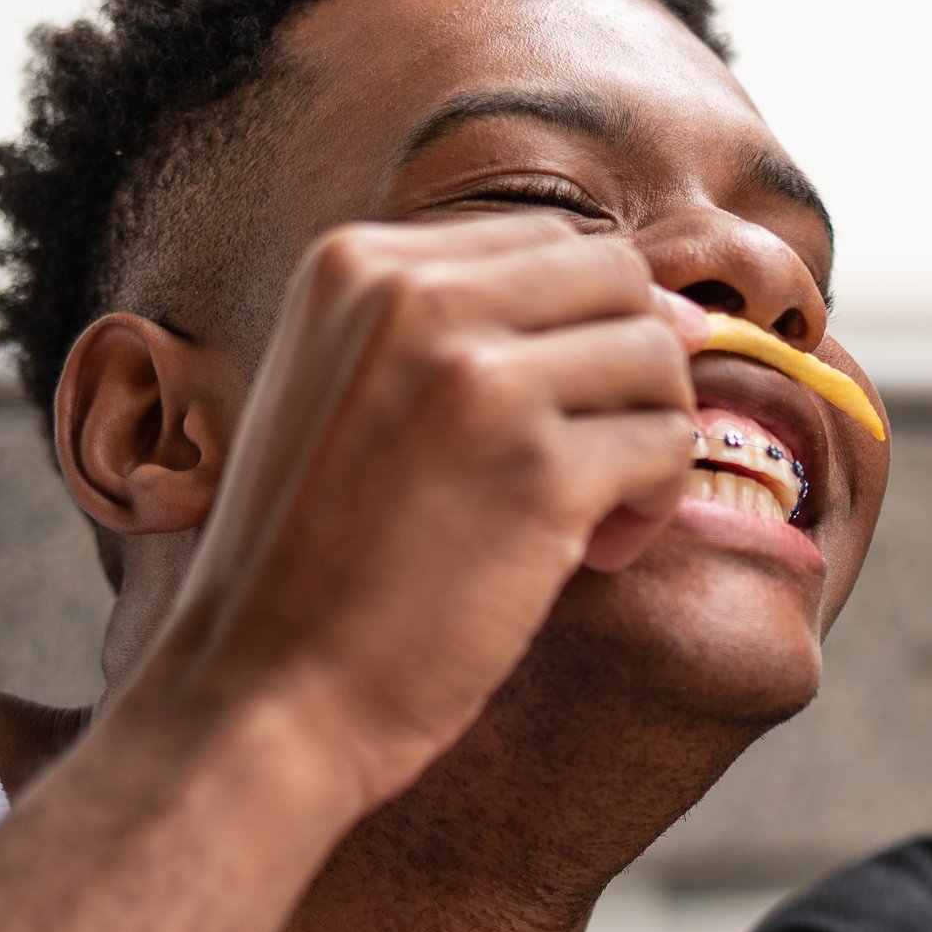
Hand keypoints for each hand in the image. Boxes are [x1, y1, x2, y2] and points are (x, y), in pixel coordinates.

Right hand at [146, 215, 708, 814]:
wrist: (261, 692)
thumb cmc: (311, 563)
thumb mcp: (344, 389)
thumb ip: (460, 330)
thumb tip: (670, 305)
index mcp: (358, 265)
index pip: (544, 238)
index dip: (582, 324)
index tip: (560, 407)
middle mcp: (418, 299)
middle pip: (615, 277)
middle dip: (632, 367)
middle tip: (598, 456)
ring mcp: (480, 382)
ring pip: (658, 356)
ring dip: (648, 435)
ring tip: (593, 512)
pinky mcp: (539, 473)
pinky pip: (667, 445)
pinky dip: (653, 502)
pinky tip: (589, 554)